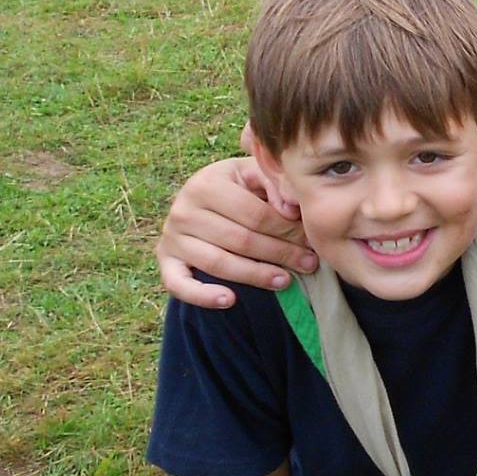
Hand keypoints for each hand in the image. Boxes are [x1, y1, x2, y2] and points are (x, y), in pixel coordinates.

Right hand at [157, 158, 313, 308]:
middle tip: (308, 263)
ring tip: (285, 281)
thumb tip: (291, 210)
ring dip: (255, 275)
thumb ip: (276, 184)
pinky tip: (229, 300)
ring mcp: (171, 236)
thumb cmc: (240, 187)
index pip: (255, 214)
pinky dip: (202, 295)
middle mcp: (183, 209)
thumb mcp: (257, 175)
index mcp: (207, 183)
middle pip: (240, 240)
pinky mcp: (165, 260)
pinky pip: (179, 284)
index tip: (311, 241)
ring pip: (218, 263)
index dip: (287, 231)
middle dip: (280, 254)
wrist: (203, 198)